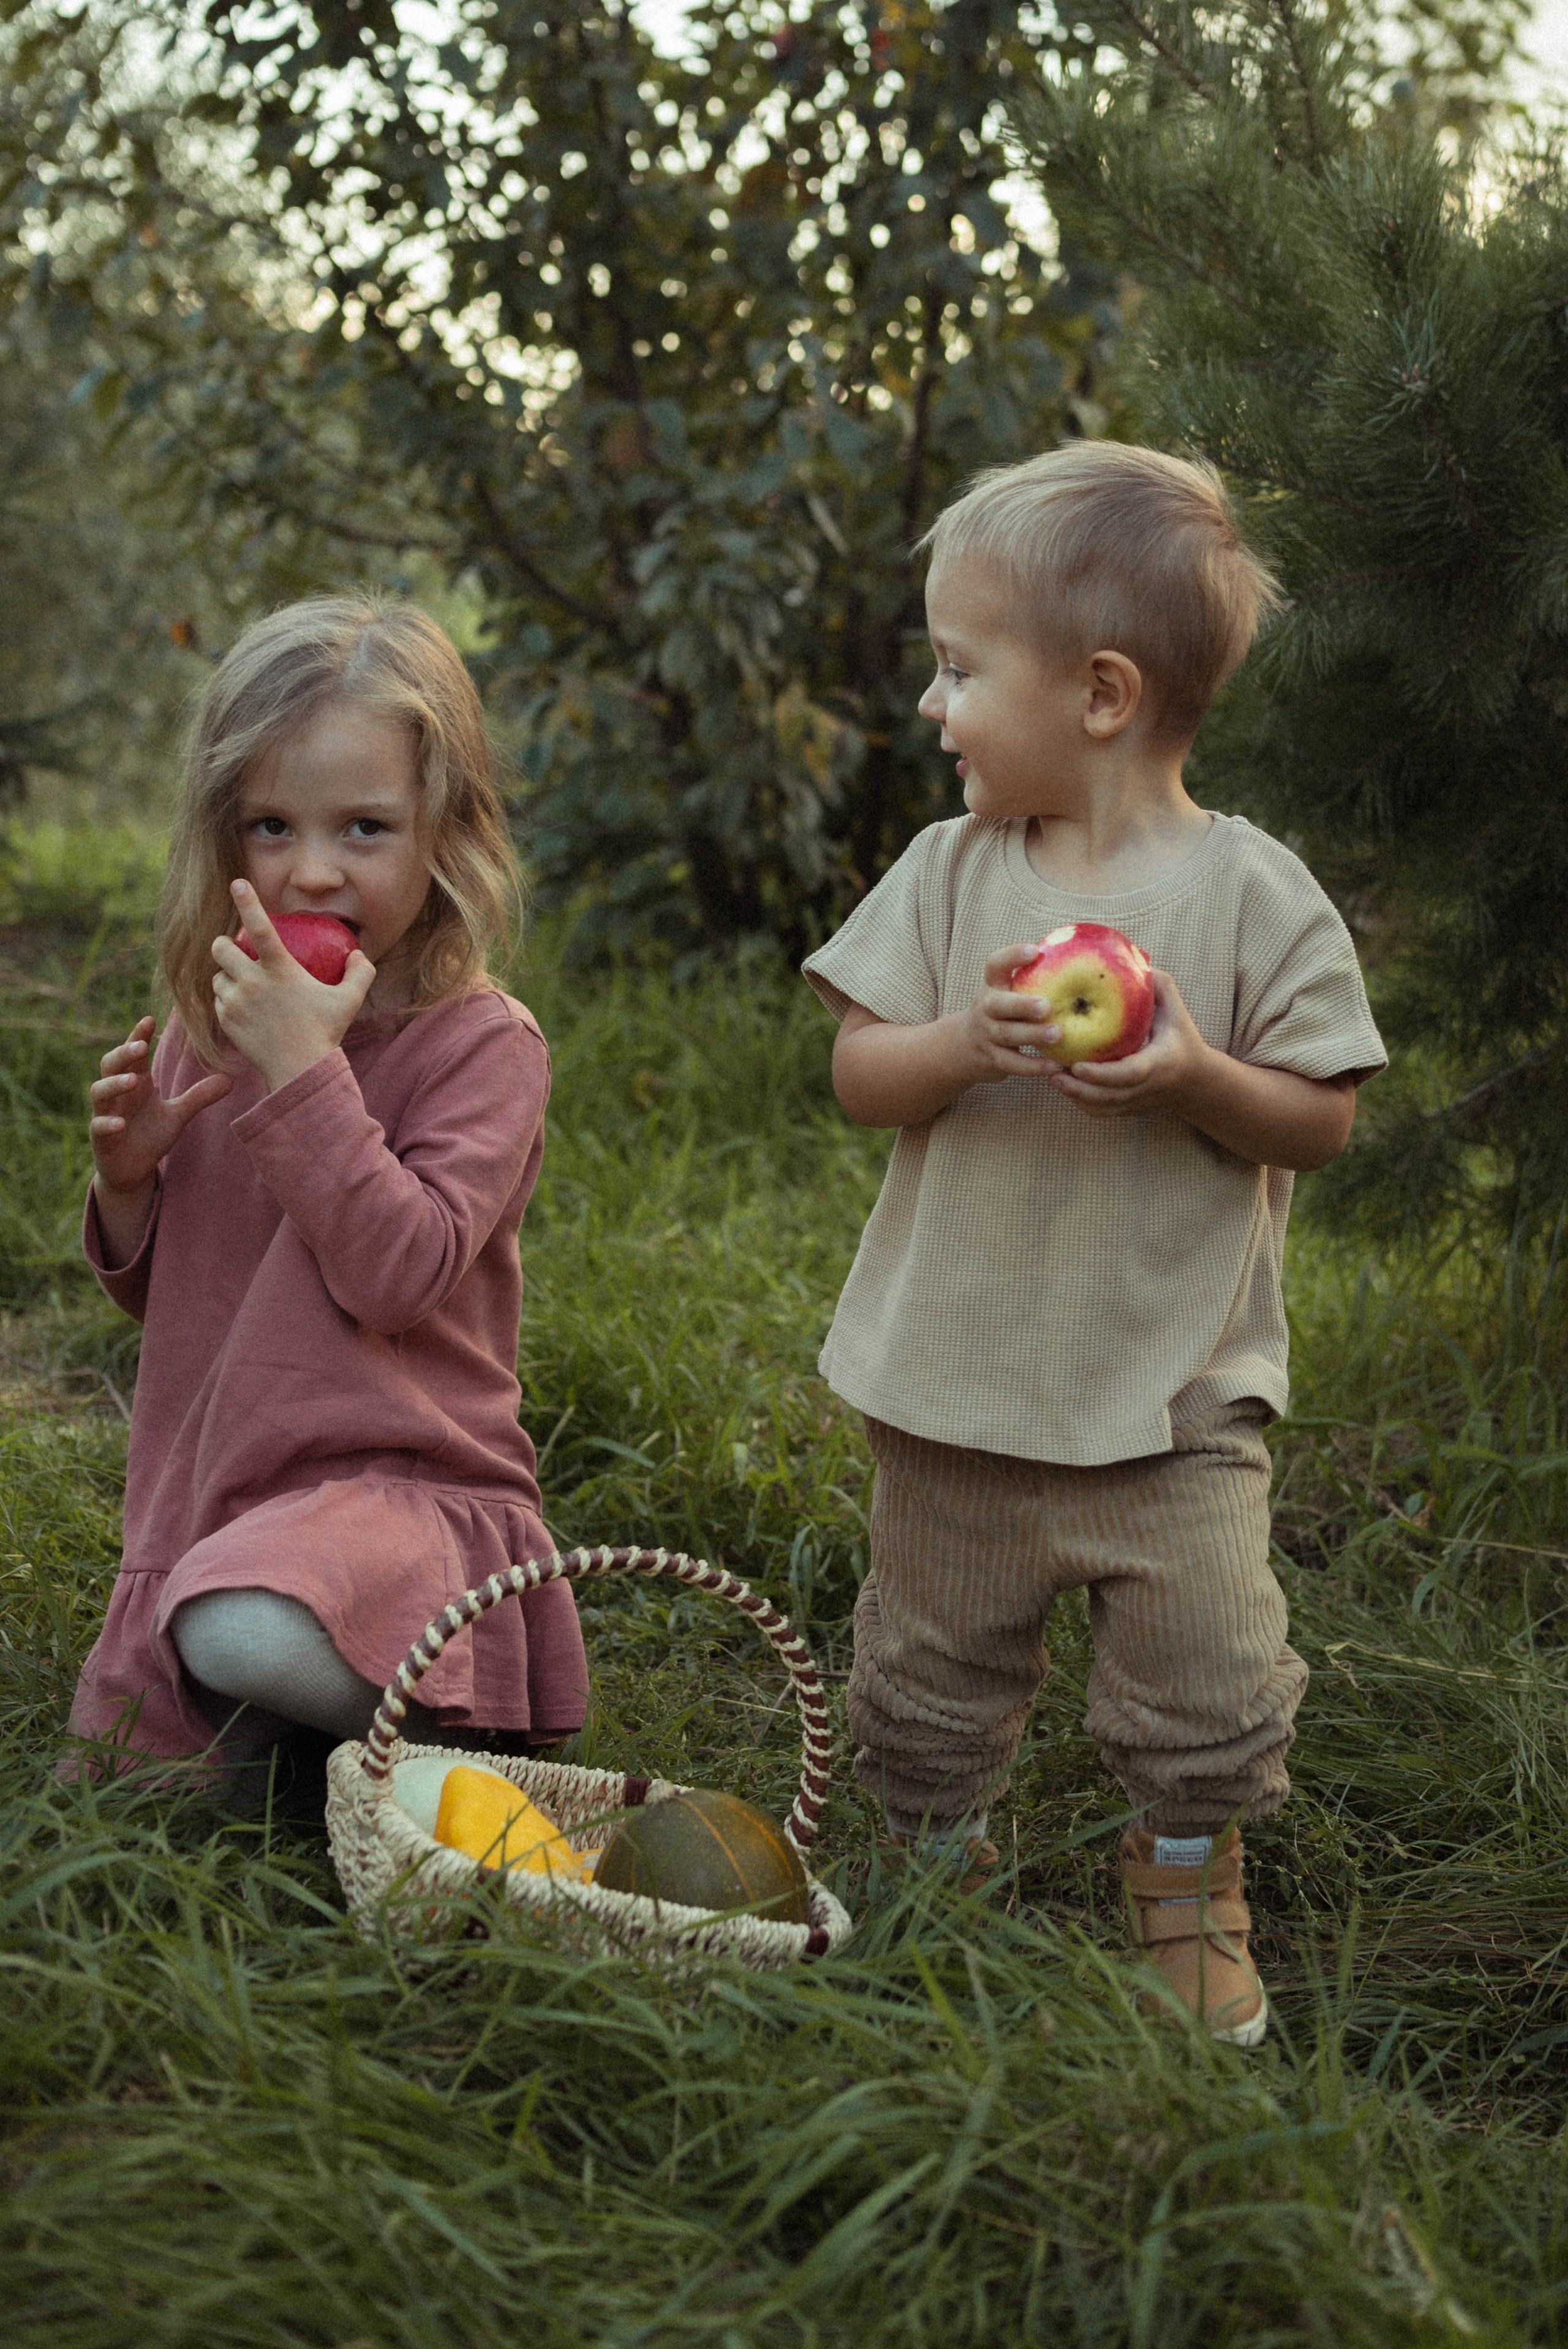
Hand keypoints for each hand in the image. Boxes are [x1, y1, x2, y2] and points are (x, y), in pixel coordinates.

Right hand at [89, 1016, 234, 1196]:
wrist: (132, 1169)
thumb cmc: (150, 1134)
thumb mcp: (178, 1114)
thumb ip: (198, 1096)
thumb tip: (230, 1079)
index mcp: (135, 1082)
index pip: (133, 1054)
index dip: (138, 1036)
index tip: (149, 1019)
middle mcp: (117, 1094)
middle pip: (111, 1065)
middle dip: (123, 1053)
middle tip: (141, 1045)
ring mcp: (105, 1114)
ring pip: (99, 1092)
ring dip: (114, 1084)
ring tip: (132, 1080)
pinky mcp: (100, 1138)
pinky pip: (98, 1127)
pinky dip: (107, 1124)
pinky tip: (120, 1124)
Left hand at [210, 880, 376, 1089]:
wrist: (298, 1071)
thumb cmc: (326, 1034)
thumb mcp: (349, 1002)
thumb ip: (360, 972)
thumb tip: (359, 953)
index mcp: (280, 970)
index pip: (260, 927)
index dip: (248, 901)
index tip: (238, 882)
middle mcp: (252, 982)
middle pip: (220, 948)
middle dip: (224, 945)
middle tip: (237, 952)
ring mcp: (235, 1003)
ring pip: (216, 976)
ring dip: (227, 976)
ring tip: (244, 985)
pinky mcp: (226, 1021)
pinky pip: (218, 1001)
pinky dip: (227, 1000)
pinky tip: (244, 1009)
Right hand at [954, 944, 1065, 1085]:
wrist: (965, 1046)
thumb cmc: (1003, 1011)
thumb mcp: (1007, 990)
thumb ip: (1033, 977)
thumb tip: (1078, 948)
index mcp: (992, 985)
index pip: (995, 965)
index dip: (1012, 956)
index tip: (1034, 951)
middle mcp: (985, 1007)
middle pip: (999, 1004)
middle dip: (1022, 1005)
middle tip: (1047, 1005)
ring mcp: (986, 1034)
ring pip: (1007, 1034)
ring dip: (1032, 1035)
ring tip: (1058, 1034)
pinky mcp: (991, 1058)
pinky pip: (1012, 1064)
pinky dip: (1032, 1066)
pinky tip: (1054, 1066)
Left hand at [1044, 969, 1209, 1119]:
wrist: (1195, 1081)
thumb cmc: (1182, 1038)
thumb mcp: (1176, 1011)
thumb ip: (1159, 987)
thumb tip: (1136, 961)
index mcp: (1159, 1063)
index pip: (1128, 1074)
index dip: (1101, 1074)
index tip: (1077, 1065)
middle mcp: (1147, 1088)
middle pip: (1108, 1097)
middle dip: (1078, 1089)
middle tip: (1052, 1072)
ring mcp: (1136, 1103)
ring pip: (1101, 1108)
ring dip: (1075, 1096)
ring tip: (1051, 1077)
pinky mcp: (1128, 1110)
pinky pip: (1101, 1112)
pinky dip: (1081, 1102)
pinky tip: (1064, 1086)